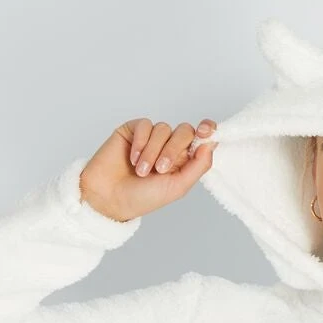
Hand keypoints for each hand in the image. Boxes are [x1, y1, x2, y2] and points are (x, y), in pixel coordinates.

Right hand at [79, 117, 217, 222]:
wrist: (110, 198)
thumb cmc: (143, 198)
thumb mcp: (178, 187)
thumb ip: (198, 166)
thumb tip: (212, 143)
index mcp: (184, 161)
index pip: (201, 137)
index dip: (207, 129)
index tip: (206, 132)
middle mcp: (169, 147)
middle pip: (184, 131)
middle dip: (173, 149)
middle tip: (160, 169)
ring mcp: (152, 138)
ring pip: (163, 129)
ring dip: (153, 151)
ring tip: (141, 171)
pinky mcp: (134, 131)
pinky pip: (145, 125)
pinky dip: (141, 142)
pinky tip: (133, 159)